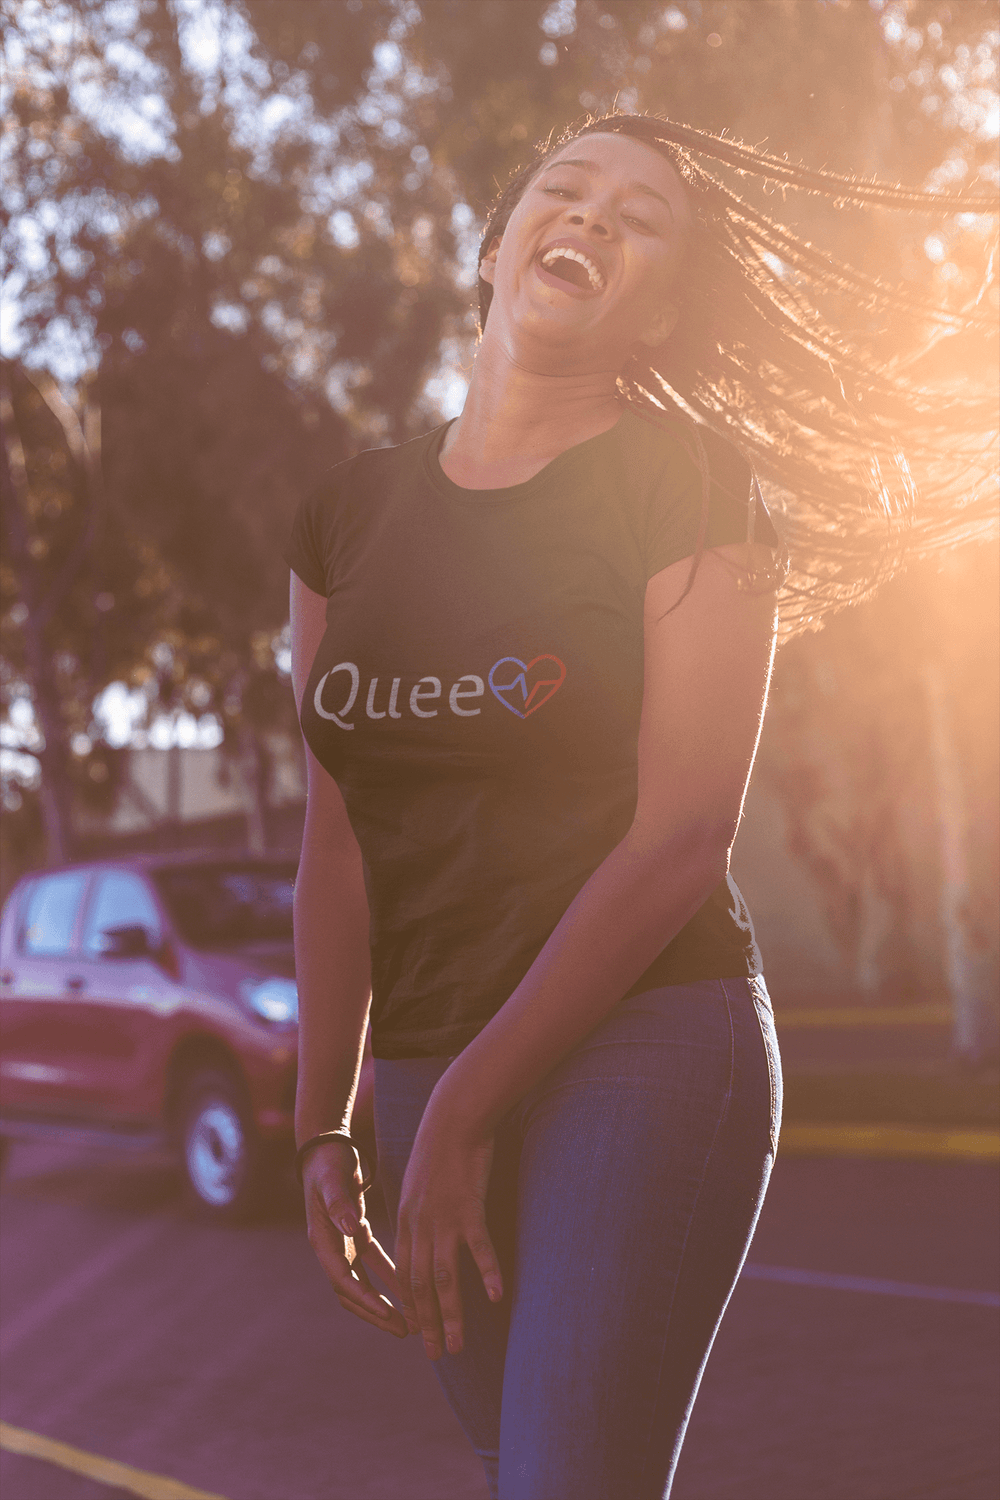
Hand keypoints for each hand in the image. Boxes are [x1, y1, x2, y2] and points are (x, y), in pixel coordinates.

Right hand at [302, 1139, 415, 1338]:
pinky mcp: (357, 1235)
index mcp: (323, 1241)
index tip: (389, 1314)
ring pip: (366, 1284)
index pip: (344, 1281)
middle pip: (354, 1293)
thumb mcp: (332, 1180)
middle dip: (378, 1314)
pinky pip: (376, 1265)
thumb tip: (349, 1227)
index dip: (367, 1300)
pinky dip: (392, 1277)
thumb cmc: (328, 1163)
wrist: (325, 1147)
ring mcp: (344, 1245)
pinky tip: (413, 1288)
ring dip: (388, 1301)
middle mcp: (332, 1248)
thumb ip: (339, 1203)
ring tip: (413, 1320)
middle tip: (406, 1330)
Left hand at [393, 1107, 503, 1359]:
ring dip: (452, 1314)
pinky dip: (486, 1273)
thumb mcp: (420, 1184)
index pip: (405, 1275)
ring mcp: (444, 1218)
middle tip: (438, 1354)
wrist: (453, 1117)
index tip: (419, 1333)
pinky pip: (478, 1247)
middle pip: (421, 1285)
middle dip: (429, 1324)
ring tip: (458, 1345)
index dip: (412, 1306)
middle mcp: (420, 1225)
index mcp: (406, 1221)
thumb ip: (420, 1212)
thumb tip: (427, 1235)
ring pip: (444, 1277)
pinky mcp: (469, 1206)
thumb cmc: (441, 1148)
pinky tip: (494, 1297)